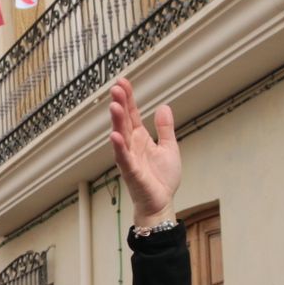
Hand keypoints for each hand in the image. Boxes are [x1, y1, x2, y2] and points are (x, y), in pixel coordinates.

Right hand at [107, 77, 181, 226]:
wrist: (161, 203)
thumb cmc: (162, 179)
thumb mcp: (169, 148)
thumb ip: (165, 128)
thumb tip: (164, 107)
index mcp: (140, 138)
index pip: (132, 114)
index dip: (128, 98)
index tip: (122, 82)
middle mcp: (132, 146)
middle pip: (124, 121)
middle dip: (120, 104)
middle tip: (115, 88)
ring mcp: (129, 158)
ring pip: (121, 137)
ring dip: (116, 122)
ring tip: (114, 106)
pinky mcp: (132, 173)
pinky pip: (124, 158)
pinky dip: (119, 147)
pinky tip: (115, 135)